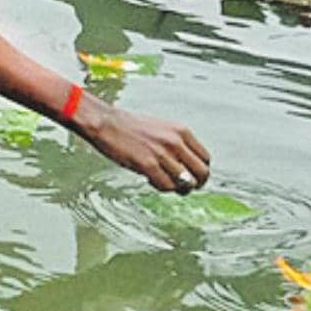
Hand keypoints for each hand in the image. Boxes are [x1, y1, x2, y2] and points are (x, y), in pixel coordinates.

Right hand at [78, 101, 210, 192]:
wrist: (104, 122)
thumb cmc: (128, 126)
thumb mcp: (161, 129)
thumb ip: (176, 144)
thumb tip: (186, 166)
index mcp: (181, 131)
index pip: (206, 158)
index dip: (200, 172)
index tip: (192, 176)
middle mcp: (175, 142)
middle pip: (202, 173)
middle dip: (195, 184)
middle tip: (183, 187)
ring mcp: (162, 154)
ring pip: (186, 183)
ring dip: (177, 188)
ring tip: (163, 182)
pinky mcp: (148, 165)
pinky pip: (166, 186)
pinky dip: (161, 188)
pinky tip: (150, 180)